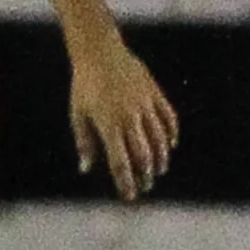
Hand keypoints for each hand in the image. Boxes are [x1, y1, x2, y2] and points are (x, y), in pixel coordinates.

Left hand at [69, 34, 177, 200]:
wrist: (100, 52)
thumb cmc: (84, 86)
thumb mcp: (78, 115)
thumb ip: (85, 143)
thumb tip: (86, 168)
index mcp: (109, 126)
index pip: (120, 163)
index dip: (126, 182)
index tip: (130, 196)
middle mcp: (130, 118)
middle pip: (143, 155)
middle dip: (146, 175)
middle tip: (145, 186)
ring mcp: (145, 106)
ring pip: (159, 140)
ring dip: (160, 158)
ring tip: (158, 171)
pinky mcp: (155, 94)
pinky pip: (169, 119)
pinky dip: (171, 134)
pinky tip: (170, 146)